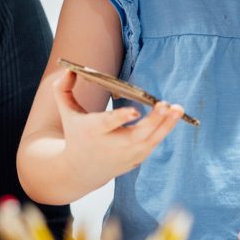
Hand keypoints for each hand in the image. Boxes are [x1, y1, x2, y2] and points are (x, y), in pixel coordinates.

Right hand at [52, 69, 184, 185]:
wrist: (82, 171)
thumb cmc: (76, 134)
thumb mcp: (66, 113)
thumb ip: (62, 90)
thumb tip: (69, 69)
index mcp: (93, 132)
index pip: (108, 124)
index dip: (122, 118)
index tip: (136, 111)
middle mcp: (113, 146)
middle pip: (137, 134)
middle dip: (153, 120)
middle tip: (166, 104)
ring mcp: (127, 155)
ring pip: (151, 140)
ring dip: (166, 124)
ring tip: (178, 108)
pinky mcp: (138, 159)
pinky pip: (154, 143)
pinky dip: (164, 130)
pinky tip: (174, 115)